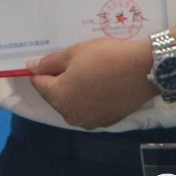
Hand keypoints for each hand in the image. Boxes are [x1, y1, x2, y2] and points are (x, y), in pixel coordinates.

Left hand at [28, 37, 156, 129]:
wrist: (144, 70)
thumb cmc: (105, 57)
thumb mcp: (73, 53)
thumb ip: (49, 63)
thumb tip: (30, 67)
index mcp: (58, 98)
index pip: (38, 83)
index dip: (43, 68)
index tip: (56, 58)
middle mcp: (70, 115)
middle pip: (55, 95)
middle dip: (60, 80)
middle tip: (77, 62)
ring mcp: (89, 122)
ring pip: (72, 103)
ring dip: (75, 90)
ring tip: (90, 72)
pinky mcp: (106, 122)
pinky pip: (89, 109)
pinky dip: (90, 99)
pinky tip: (102, 85)